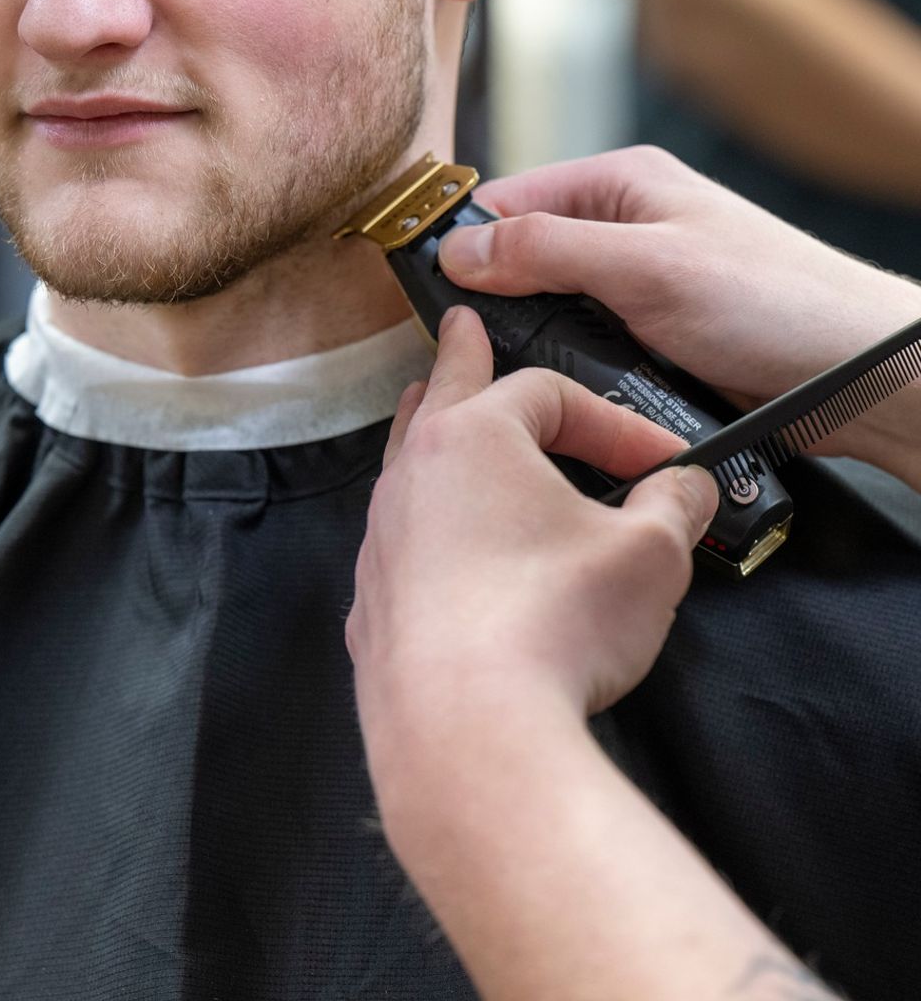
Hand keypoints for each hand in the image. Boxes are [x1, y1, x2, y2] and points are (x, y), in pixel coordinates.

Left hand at [347, 306, 717, 801]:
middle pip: (442, 396)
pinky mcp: (373, 610)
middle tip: (461, 324)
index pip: (551, 396)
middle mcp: (413, 477)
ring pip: (406, 466)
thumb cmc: (558, 624)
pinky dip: (426, 530)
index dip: (615, 422)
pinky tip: (439, 551)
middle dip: (462, 358)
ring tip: (427, 410)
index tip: (664, 462)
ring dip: (431, 436)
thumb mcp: (648, 557)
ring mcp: (382, 544)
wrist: (469, 738)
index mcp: (473, 438)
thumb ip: (674, 507)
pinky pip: (400, 546)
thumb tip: (689, 487)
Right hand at [438, 147, 920, 467]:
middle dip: (499, 301)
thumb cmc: (772, 301)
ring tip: (517, 380)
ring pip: (553, 309)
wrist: (857, 371)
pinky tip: (562, 395)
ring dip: (536, 342)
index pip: (512, 198)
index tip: (427, 291)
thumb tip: (460, 248)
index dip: (465, 241)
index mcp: (623, 181)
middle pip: (526, 257)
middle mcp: (627, 226)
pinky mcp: (654, 337)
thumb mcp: (646, 266)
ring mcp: (640, 285)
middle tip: (474, 353)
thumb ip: (548, 250)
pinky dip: (570, 369)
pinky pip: (587, 347)